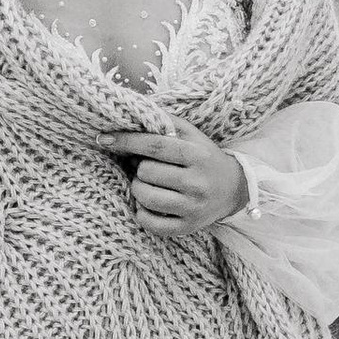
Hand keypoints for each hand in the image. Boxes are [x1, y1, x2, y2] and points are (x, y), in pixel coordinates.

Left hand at [104, 121, 246, 237]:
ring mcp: (192, 207)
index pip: (155, 146)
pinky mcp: (187, 227)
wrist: (233, 189)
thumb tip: (133, 111)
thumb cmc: (204, 157)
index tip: (104, 138)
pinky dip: (141, 212)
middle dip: (138, 167)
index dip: (127, 141)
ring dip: (137, 188)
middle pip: (146, 172)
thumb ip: (165, 122)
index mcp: (197, 155)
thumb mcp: (191, 134)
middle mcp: (197, 182)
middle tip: (145, 167)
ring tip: (147, 183)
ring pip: (145, 197)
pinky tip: (148, 203)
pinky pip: (150, 223)